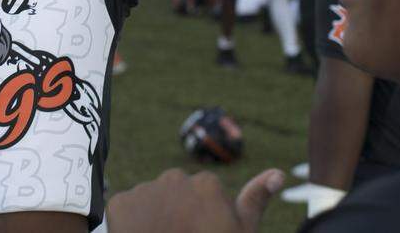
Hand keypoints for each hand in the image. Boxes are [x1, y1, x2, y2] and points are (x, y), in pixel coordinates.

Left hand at [107, 167, 285, 232]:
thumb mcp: (241, 231)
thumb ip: (255, 199)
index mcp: (208, 183)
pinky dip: (131, 225)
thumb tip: (279, 172)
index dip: (204, 219)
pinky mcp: (120, 203)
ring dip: (153, 218)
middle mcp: (175, 177)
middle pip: (176, 195)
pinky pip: (127, 210)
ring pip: (151, 202)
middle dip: (178, 213)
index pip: (204, 195)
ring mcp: (145, 189)